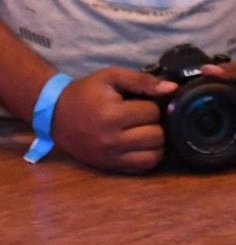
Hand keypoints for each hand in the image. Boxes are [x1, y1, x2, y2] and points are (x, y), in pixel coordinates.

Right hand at [45, 67, 170, 172]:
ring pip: (153, 155)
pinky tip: (141, 144)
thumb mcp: (111, 76)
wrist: (55, 114)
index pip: (152, 112)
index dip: (151, 104)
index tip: (140, 101)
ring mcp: (109, 157)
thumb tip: (171, 89)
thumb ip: (142, 80)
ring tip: (144, 130)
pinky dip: (148, 156)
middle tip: (143, 117)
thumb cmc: (86, 93)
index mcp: (111, 116)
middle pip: (156, 135)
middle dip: (155, 123)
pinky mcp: (108, 166)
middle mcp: (111, 140)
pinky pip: (141, 168)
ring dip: (155, 141)